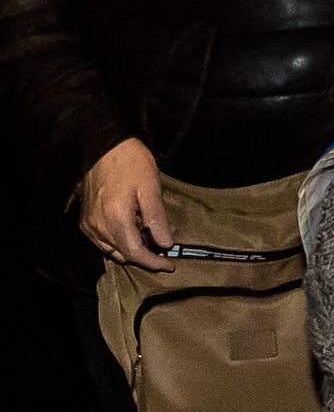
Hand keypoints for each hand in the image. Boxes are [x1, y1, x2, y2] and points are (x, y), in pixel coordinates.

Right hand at [78, 138, 173, 271]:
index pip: (135, 253)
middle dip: (145, 258)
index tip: (170, 265)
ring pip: (111, 250)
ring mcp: (89, 224)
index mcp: (115, 219)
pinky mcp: (85, 219)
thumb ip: (157, 218)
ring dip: (132, 251)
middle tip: (165, 254)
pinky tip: (134, 233)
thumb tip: (166, 244)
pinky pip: (102, 241)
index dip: (154, 262)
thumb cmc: (130, 162)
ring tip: (152, 243)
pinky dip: (119, 243)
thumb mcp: (150, 188)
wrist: (103, 146)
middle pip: (122, 255)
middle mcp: (97, 226)